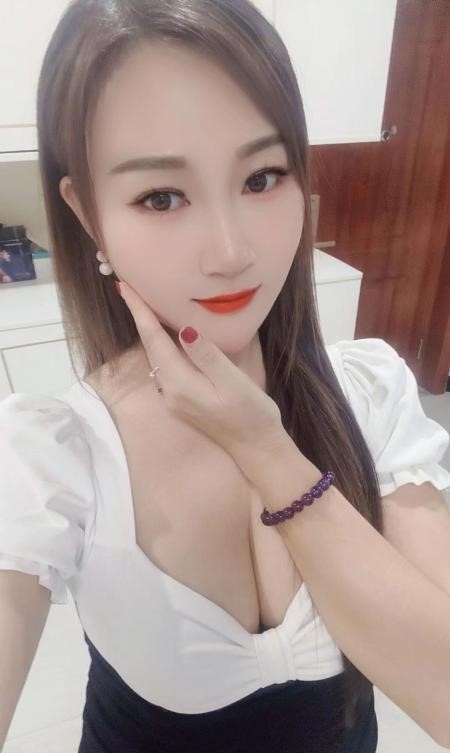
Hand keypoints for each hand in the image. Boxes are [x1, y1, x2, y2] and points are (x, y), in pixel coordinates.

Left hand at [118, 281, 283, 460]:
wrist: (256, 448)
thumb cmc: (251, 414)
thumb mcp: (232, 382)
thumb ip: (207, 356)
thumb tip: (182, 329)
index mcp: (179, 384)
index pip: (154, 340)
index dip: (140, 312)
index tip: (125, 287)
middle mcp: (169, 392)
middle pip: (150, 347)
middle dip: (140, 317)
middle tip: (131, 288)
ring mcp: (174, 398)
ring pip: (157, 356)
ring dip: (149, 331)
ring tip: (144, 304)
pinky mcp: (183, 400)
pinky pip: (167, 365)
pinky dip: (162, 345)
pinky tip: (167, 333)